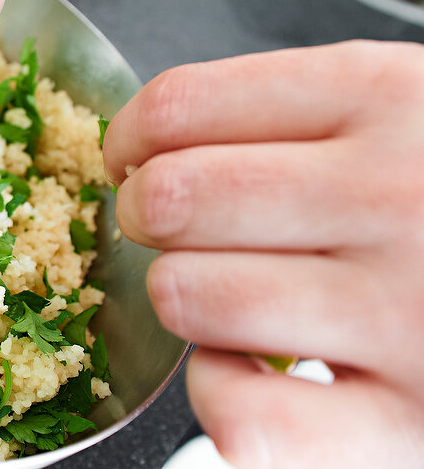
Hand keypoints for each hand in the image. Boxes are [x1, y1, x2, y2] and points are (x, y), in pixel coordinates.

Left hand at [104, 40, 423, 466]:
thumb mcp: (414, 109)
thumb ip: (300, 115)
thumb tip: (147, 143)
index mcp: (388, 98)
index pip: (179, 105)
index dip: (129, 138)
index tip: (131, 159)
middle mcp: (396, 196)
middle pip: (171, 199)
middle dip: (150, 218)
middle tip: (179, 230)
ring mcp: (406, 315)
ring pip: (188, 297)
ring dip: (185, 301)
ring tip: (236, 297)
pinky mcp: (409, 425)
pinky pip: (241, 412)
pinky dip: (221, 393)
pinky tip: (261, 370)